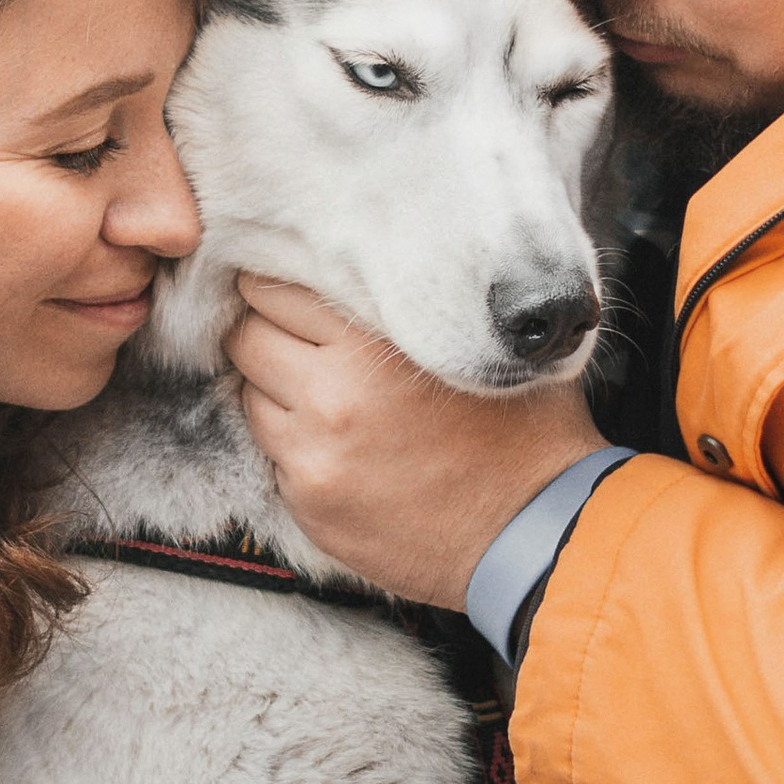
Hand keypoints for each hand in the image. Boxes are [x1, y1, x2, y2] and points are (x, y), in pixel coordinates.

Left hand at [224, 274, 604, 608]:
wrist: (535, 531)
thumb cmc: (523, 429)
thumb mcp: (483, 342)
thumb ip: (427, 298)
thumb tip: (395, 251)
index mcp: (372, 345)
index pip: (274, 288)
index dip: (279, 284)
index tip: (293, 289)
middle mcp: (332, 396)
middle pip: (248, 336)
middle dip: (267, 331)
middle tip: (296, 336)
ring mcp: (314, 455)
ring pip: (250, 393)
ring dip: (275, 388)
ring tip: (322, 392)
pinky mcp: (310, 502)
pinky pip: (272, 453)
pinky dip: (293, 442)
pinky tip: (339, 444)